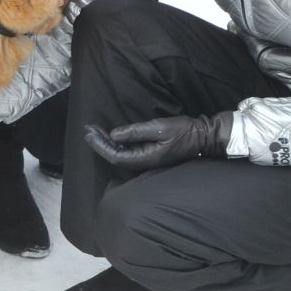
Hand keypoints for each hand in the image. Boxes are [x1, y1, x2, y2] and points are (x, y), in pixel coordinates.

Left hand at [83, 112, 232, 172]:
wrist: (202, 137)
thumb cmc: (184, 131)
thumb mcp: (159, 127)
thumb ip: (136, 132)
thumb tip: (114, 134)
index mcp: (146, 159)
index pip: (115, 156)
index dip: (100, 144)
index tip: (89, 131)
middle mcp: (144, 164)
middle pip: (114, 157)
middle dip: (99, 143)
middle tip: (88, 129)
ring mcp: (147, 161)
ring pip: (120, 155)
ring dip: (106, 143)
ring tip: (94, 131)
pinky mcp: (150, 157)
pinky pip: (128, 153)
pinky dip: (116, 144)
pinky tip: (111, 136)